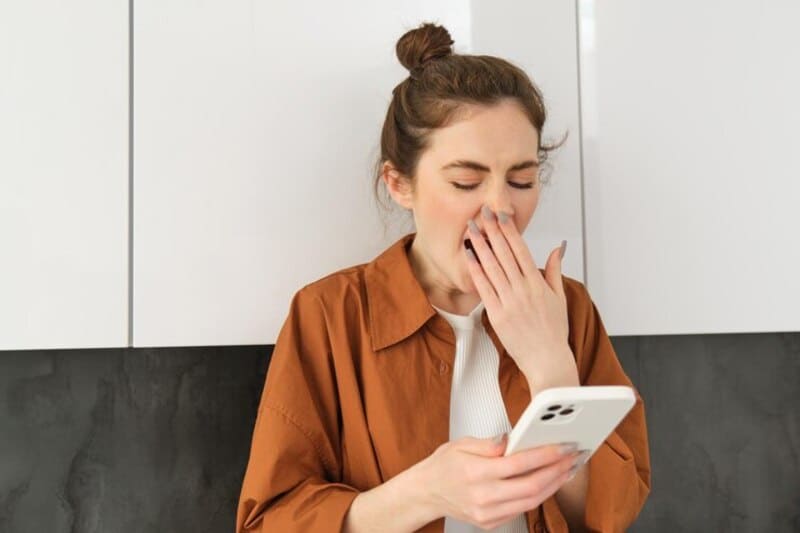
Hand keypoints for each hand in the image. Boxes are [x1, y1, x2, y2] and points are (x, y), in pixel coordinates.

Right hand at [415, 434, 586, 529]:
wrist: (426, 493)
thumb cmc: (443, 466)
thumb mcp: (461, 444)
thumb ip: (488, 443)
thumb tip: (511, 439)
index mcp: (475, 472)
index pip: (520, 463)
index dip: (546, 455)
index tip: (564, 446)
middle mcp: (483, 496)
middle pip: (532, 486)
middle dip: (557, 471)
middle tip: (573, 458)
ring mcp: (487, 513)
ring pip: (531, 501)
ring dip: (553, 485)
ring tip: (566, 470)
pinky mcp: (490, 522)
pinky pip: (521, 509)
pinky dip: (538, 496)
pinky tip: (547, 483)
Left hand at [464, 205, 577, 388]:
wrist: (547, 360)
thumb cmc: (554, 332)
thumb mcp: (559, 297)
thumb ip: (554, 271)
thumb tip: (557, 248)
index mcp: (538, 283)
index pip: (521, 250)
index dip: (510, 231)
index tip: (501, 216)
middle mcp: (523, 289)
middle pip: (504, 253)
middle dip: (492, 231)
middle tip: (482, 213)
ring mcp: (509, 301)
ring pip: (492, 267)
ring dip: (480, 245)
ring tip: (471, 229)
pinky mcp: (497, 314)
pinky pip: (484, 287)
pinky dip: (476, 270)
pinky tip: (468, 256)